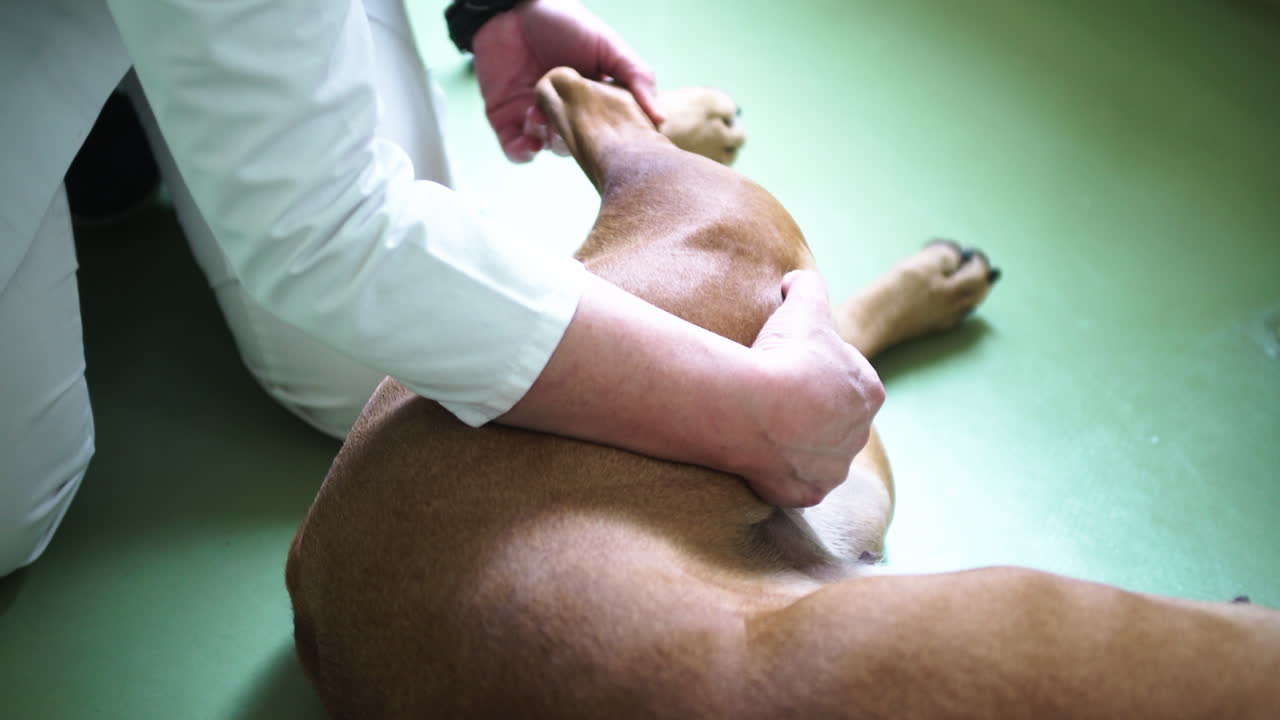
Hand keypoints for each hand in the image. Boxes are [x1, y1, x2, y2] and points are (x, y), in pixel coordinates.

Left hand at [471, 0, 662, 161]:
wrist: (511, 9)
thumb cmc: (563, 22)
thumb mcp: (609, 46)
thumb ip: (637, 77)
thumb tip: (661, 119)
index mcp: (596, 98)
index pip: (612, 131)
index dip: (615, 139)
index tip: (616, 137)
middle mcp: (570, 111)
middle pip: (582, 146)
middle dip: (579, 141)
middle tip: (572, 123)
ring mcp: (539, 117)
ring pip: (550, 149)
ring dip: (549, 140)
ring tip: (540, 116)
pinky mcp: (507, 120)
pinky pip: (517, 152)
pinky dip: (523, 153)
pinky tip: (529, 141)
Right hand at [741, 271, 884, 506]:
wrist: (758, 406)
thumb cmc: (786, 354)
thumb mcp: (803, 304)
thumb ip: (807, 285)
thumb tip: (797, 279)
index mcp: (869, 391)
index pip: (850, 380)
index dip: (821, 371)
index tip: (794, 366)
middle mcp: (860, 434)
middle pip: (837, 421)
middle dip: (814, 412)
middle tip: (778, 399)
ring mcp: (834, 467)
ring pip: (819, 456)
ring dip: (800, 446)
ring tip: (767, 429)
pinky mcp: (808, 492)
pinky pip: (796, 485)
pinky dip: (782, 475)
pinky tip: (762, 459)